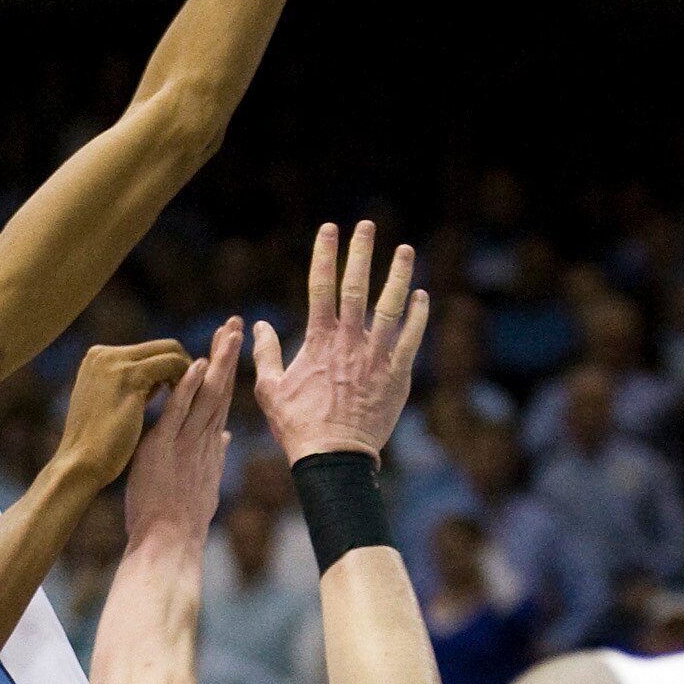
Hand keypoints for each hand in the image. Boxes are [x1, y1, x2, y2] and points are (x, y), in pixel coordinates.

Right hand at [52, 340, 194, 491]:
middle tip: (205, 389)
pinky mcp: (129, 376)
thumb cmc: (98, 445)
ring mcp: (115, 362)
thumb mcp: (113, 405)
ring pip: (171, 352)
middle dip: (186, 365)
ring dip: (191, 371)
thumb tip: (162, 381)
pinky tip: (196, 398)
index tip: (189, 387)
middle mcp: (104, 354)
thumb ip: (133, 387)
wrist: (80, 465)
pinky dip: (188, 378)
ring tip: (204, 395)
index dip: (173, 368)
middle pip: (163, 347)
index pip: (150, 352)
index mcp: (99, 358)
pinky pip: (172, 365)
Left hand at [123, 318, 240, 545]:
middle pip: (221, 390)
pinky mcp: (166, 448)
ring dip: (218, 363)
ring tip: (228, 333)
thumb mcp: (204, 483)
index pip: (222, 401)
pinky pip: (179, 413)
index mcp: (210, 447)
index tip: (232, 345)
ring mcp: (188, 443)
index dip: (228, 372)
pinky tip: (196, 364)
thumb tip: (226, 437)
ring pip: (207, 396)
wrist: (169, 544)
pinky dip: (188, 387)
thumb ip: (215, 456)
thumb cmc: (181, 521)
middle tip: (235, 324)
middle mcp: (204, 441)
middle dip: (229, 356)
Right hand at [254, 219, 427, 463]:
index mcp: (318, 341)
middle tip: (368, 225)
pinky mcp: (397, 375)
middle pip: (356, 287)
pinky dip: (419, 316)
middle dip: (361, 252)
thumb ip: (266, 354)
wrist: (334, 458)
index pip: (320, 287)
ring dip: (398, 275)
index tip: (328, 229)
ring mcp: (376, 356)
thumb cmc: (298, 426)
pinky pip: (412, 339)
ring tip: (405, 249)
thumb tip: (260, 325)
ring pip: (391, 306)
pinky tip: (423, 295)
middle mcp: (349, 342)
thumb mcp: (270, 390)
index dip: (324, 255)